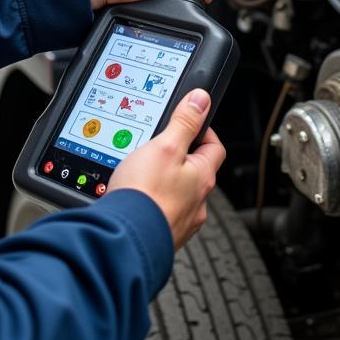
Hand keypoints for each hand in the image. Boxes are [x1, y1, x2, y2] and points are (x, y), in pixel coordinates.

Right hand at [107, 89, 225, 249]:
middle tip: (160, 148)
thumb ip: (184, 122)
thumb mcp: (164, 146)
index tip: (188, 123)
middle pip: (196, 171)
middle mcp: (198, 202)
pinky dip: (154, 203)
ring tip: (145, 174)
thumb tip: (201, 100)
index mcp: (202, 177)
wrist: (124, 240)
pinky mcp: (164, 234)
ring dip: (167, 183)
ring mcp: (182, 221)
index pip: (214, 147)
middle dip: (181, 157)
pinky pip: (164, 212)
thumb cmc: (144, 195)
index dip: (202, 131)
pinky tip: (138, 199)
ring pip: (180, 193)